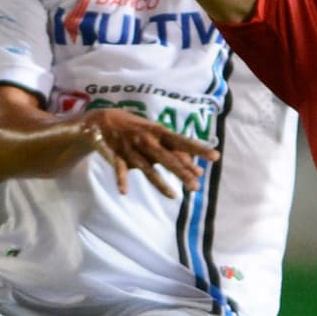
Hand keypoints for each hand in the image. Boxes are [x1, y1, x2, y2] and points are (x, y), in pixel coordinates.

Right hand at [76, 111, 217, 197]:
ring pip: (147, 168)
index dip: (198, 149)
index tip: (215, 157)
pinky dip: (121, 179)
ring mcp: (131, 148)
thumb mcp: (156, 135)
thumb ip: (173, 151)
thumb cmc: (136, 128)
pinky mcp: (116, 155)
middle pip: (167, 158)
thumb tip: (196, 168)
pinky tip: (124, 191)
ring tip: (173, 196)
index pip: (182, 141)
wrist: (101, 119)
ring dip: (160, 182)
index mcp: (158, 132)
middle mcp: (147, 140)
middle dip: (182, 171)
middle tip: (196, 185)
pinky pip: (119, 169)